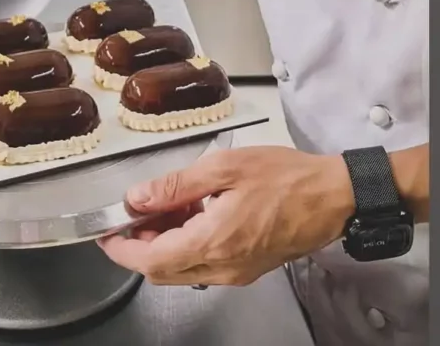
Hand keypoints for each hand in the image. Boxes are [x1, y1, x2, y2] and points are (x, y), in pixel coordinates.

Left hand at [98, 146, 353, 286]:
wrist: (333, 196)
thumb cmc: (286, 177)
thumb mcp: (223, 168)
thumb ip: (176, 186)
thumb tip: (138, 198)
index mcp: (213, 242)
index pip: (151, 260)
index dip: (122, 249)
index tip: (106, 233)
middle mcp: (223, 266)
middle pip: (163, 270)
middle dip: (141, 245)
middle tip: (133, 213)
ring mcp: (237, 271)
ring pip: (184, 269)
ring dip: (165, 242)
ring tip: (165, 204)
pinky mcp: (249, 267)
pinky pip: (206, 263)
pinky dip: (188, 242)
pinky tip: (193, 211)